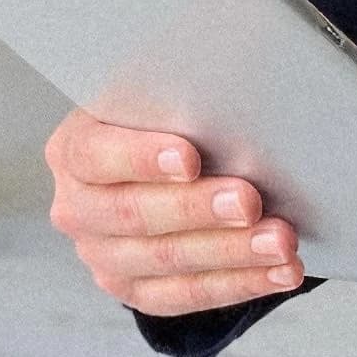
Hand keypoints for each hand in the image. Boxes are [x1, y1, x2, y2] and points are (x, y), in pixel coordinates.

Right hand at [43, 109, 304, 317]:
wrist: (155, 158)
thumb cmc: (164, 112)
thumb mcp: (160, 90)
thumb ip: (183, 87)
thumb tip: (246, 62)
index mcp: (74, 149)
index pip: (97, 154)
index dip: (142, 157)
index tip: (190, 156)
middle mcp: (78, 208)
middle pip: (135, 214)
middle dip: (198, 209)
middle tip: (249, 200)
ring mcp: (104, 255)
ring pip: (168, 261)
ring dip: (233, 252)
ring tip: (282, 240)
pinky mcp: (136, 289)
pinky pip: (188, 294)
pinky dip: (242, 283)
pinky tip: (281, 271)